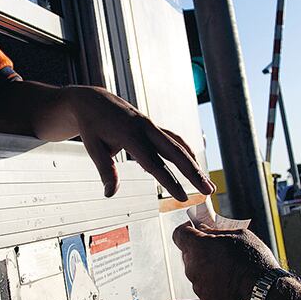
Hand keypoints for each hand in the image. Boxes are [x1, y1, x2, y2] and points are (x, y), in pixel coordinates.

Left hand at [64, 86, 214, 200]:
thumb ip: (105, 170)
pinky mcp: (153, 126)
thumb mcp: (93, 148)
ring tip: (206, 182)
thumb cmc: (92, 126)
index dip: (170, 182)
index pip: (154, 163)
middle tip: (208, 190)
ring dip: (194, 163)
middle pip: (176, 152)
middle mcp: (145, 128)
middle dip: (194, 172)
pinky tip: (193, 164)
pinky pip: (173, 138)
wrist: (92, 101)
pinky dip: (185, 151)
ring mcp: (151, 125)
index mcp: (130, 135)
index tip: (182, 198)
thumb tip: (110, 194)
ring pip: (178, 145)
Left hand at [172, 222, 280, 299]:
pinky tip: (228, 278)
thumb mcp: (238, 234)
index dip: (187, 229)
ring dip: (205, 265)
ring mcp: (198, 285)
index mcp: (198, 247)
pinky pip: (203, 284)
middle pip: (187, 252)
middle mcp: (193, 267)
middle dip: (199, 247)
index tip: (198, 228)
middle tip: (217, 245)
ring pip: (195, 270)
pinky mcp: (206, 298)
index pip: (179, 234)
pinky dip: (211, 280)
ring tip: (227, 264)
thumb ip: (215, 230)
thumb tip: (205, 227)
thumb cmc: (254, 261)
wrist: (264, 293)